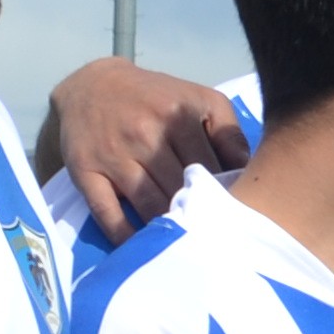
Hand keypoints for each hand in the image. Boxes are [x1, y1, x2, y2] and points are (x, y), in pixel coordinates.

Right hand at [42, 59, 245, 243]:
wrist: (92, 85)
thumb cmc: (155, 98)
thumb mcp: (199, 99)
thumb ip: (228, 132)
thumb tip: (247, 172)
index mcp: (177, 117)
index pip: (209, 171)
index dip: (220, 195)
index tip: (227, 212)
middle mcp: (146, 136)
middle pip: (181, 191)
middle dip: (196, 214)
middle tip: (208, 236)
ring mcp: (114, 156)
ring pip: (150, 205)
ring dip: (167, 227)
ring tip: (182, 243)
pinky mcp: (86, 173)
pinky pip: (108, 214)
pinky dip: (126, 236)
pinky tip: (142, 248)